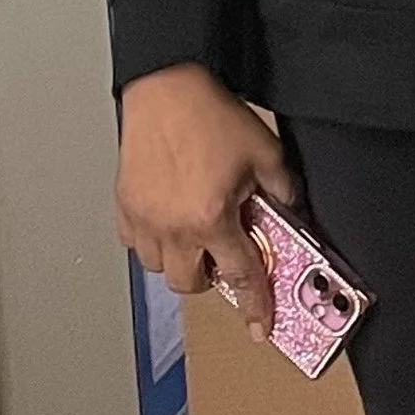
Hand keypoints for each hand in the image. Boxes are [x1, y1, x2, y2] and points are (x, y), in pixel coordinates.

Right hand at [115, 64, 295, 343]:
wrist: (168, 88)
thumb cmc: (212, 116)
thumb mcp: (267, 154)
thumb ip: (284, 192)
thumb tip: (290, 214)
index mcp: (212, 218)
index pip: (240, 276)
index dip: (255, 304)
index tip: (260, 326)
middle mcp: (173, 226)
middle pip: (191, 283)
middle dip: (212, 276)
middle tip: (227, 252)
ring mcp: (144, 218)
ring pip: (160, 267)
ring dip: (182, 259)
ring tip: (198, 232)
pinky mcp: (124, 204)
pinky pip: (136, 243)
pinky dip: (155, 241)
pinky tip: (171, 218)